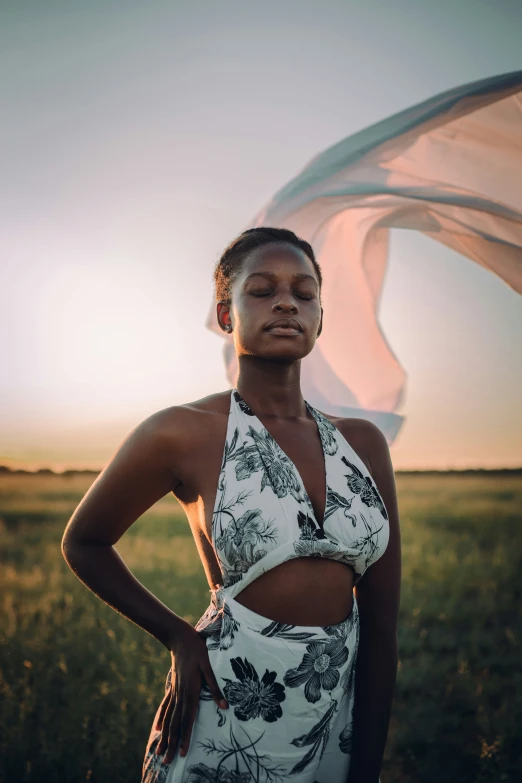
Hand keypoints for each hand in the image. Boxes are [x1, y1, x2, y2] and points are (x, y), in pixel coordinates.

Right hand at [155, 624, 227, 762]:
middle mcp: (180, 695)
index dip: (185, 736)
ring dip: (164, 736)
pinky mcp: (172, 688)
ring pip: (168, 718)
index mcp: (191, 692)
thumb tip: (224, 706)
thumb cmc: (198, 651)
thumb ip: (216, 687)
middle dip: (172, 744)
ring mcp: (174, 692)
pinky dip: (161, 720)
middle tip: (167, 762)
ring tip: (159, 752)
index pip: (188, 719)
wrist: (181, 639)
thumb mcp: (209, 666)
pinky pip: (165, 707)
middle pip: (175, 724)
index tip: (183, 752)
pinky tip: (157, 730)